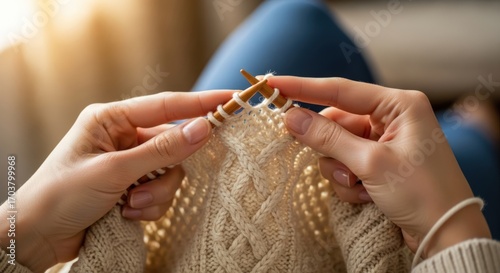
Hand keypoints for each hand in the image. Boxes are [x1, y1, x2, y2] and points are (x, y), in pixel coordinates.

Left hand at [0, 90, 231, 271]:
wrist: (36, 237)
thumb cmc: (61, 194)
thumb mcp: (113, 170)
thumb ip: (161, 150)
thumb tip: (203, 128)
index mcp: (112, 119)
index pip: (166, 105)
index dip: (202, 103)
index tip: (232, 100)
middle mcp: (123, 137)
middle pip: (172, 146)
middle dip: (164, 173)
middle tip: (144, 191)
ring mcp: (129, 162)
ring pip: (170, 173)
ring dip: (155, 194)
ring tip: (129, 206)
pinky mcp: (133, 185)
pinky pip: (161, 192)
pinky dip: (150, 206)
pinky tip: (126, 214)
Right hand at [268, 76, 490, 257]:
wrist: (446, 234)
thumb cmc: (421, 192)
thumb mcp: (370, 163)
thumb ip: (328, 137)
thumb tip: (291, 117)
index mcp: (398, 105)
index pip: (341, 90)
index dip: (303, 88)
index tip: (273, 85)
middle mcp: (391, 118)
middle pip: (337, 122)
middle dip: (330, 148)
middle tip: (336, 165)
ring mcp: (384, 141)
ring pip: (338, 146)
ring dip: (340, 170)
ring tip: (358, 186)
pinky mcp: (379, 162)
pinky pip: (346, 164)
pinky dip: (349, 181)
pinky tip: (366, 195)